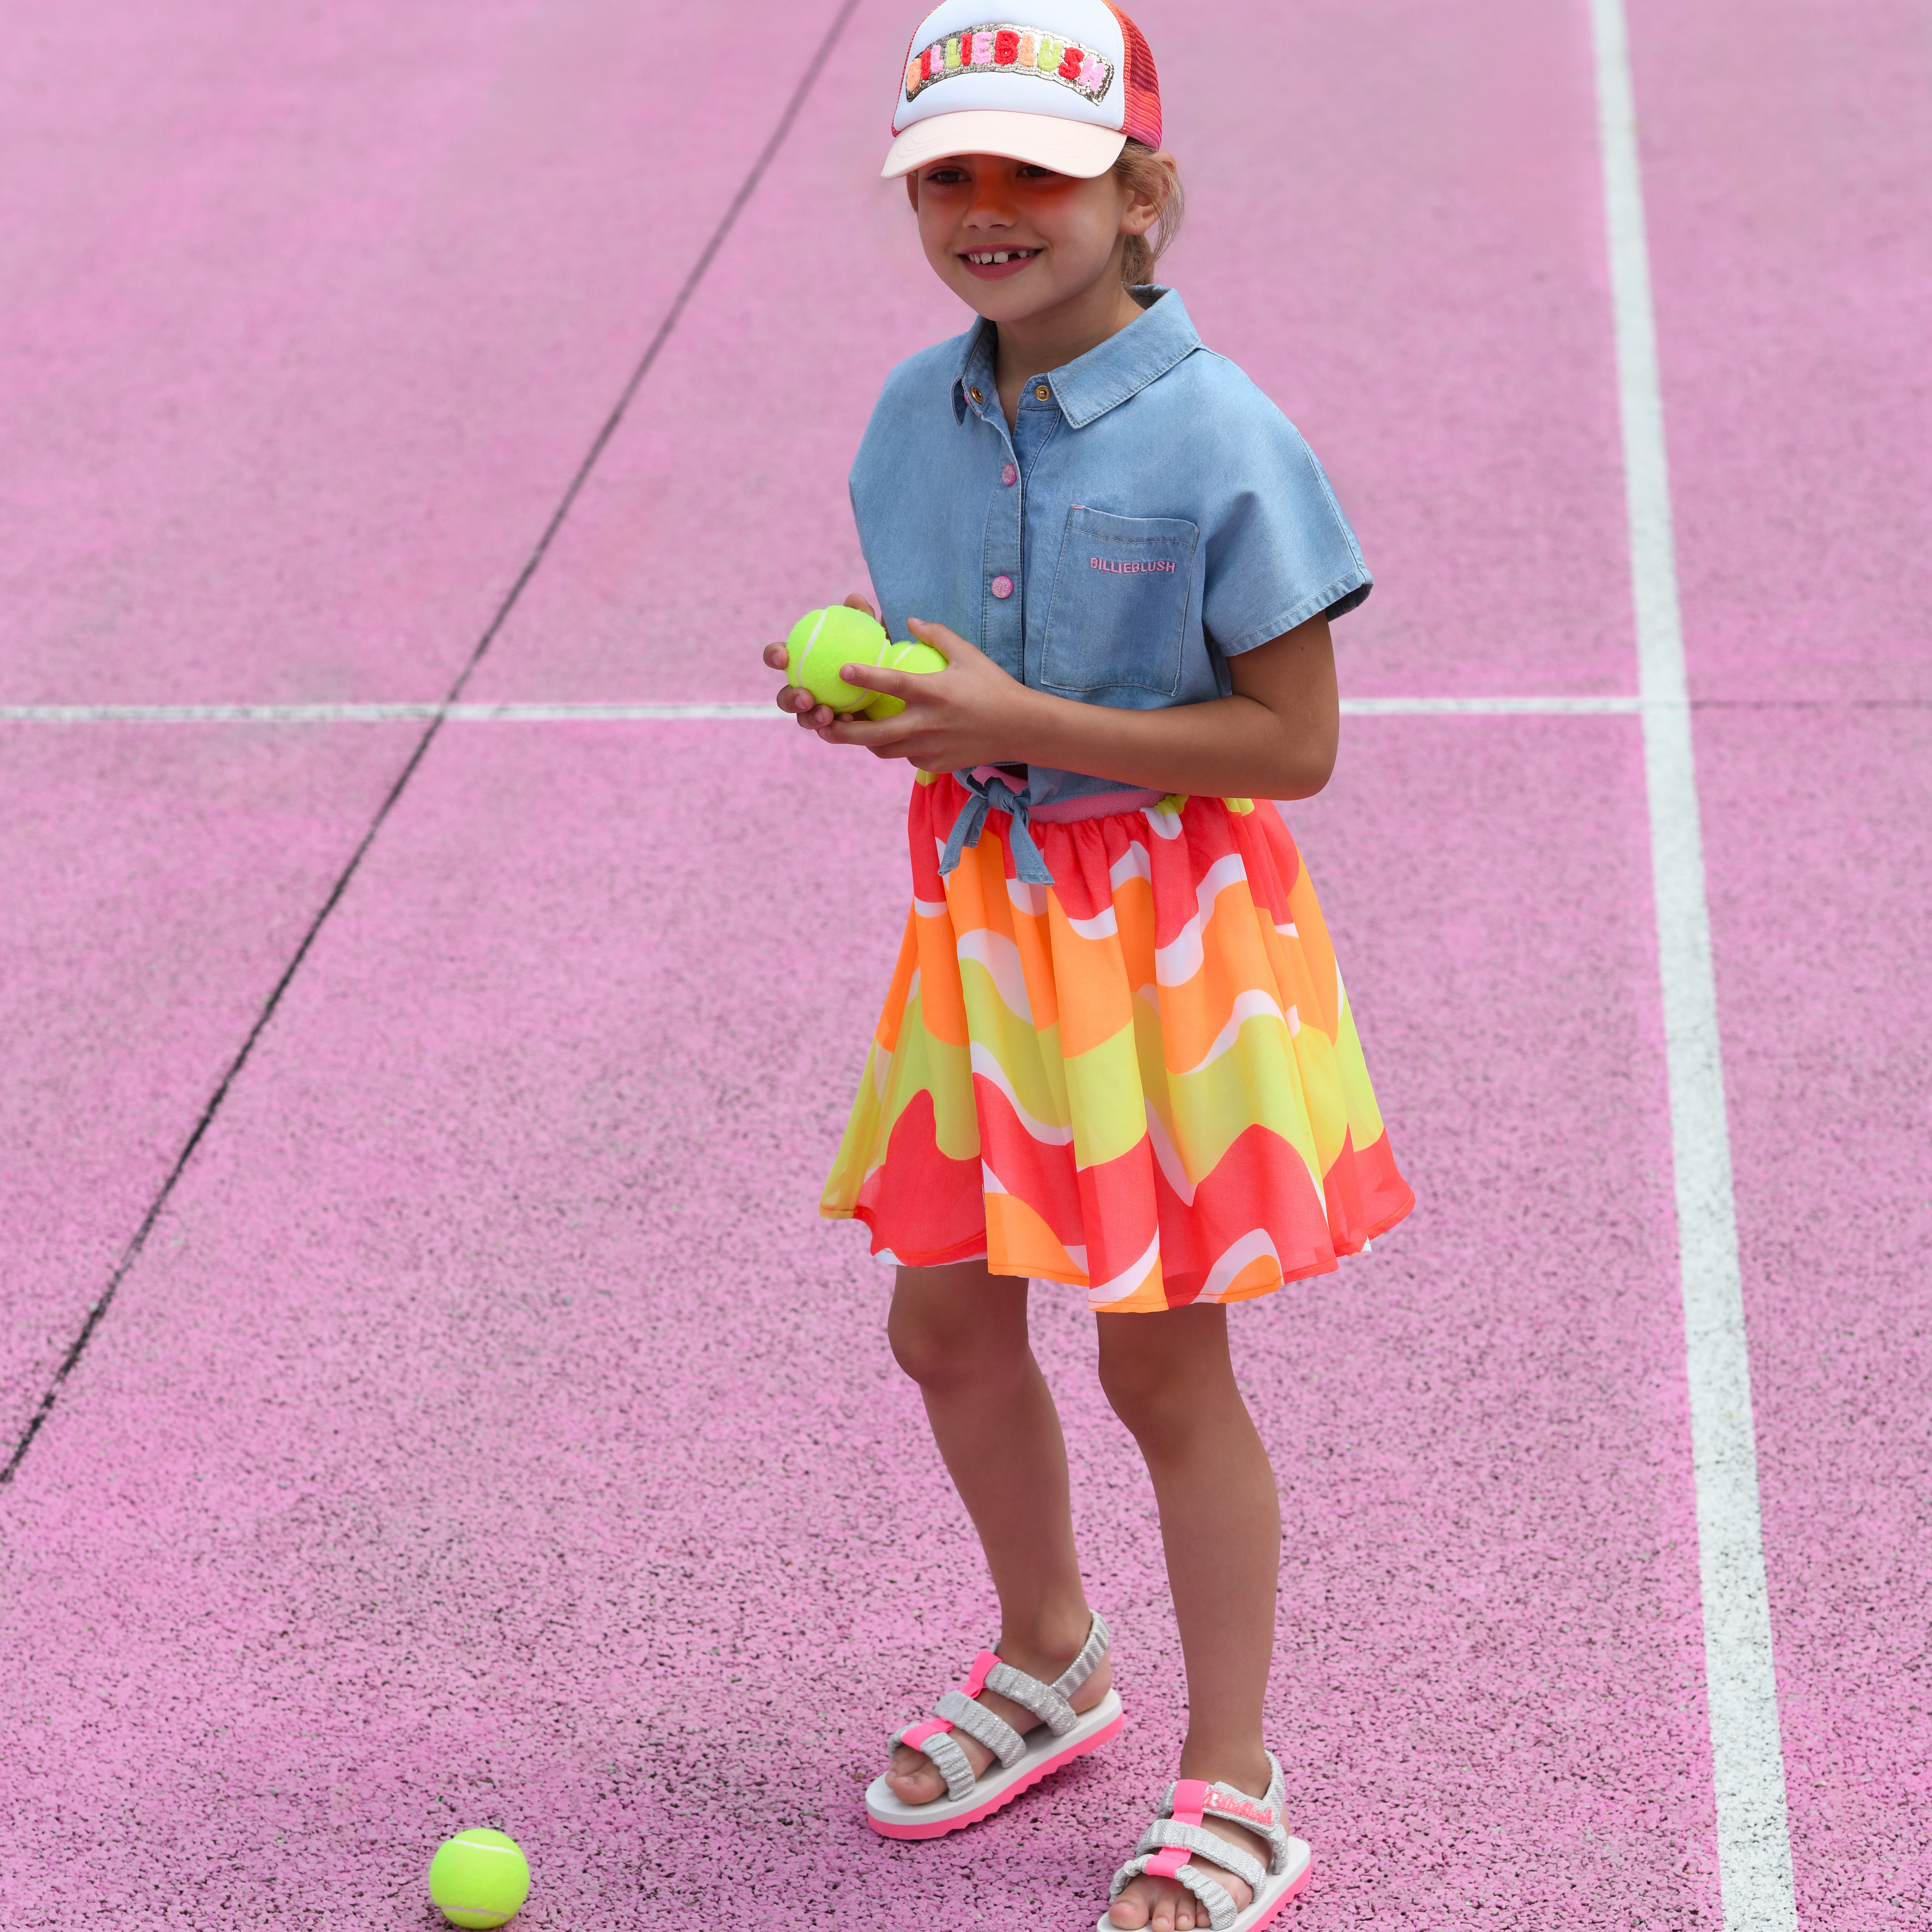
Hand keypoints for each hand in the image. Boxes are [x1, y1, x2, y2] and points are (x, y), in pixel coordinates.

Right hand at [762, 592, 877, 729]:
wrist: (897, 684)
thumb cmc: (878, 653)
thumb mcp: (874, 634)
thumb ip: (862, 619)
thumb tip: (854, 600)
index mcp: (803, 662)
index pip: (780, 657)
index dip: (774, 656)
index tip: (783, 656)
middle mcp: (805, 688)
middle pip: (785, 696)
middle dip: (790, 698)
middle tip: (807, 697)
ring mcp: (817, 711)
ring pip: (803, 719)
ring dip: (810, 718)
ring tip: (827, 714)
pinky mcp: (833, 729)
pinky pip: (829, 732)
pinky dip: (835, 727)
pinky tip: (848, 721)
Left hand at [807, 619, 1038, 771]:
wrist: (1020, 729)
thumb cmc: (993, 686)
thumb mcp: (968, 655)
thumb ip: (937, 635)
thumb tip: (908, 621)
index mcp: (934, 693)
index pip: (893, 684)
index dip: (865, 677)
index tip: (841, 670)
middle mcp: (928, 724)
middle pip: (875, 735)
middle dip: (844, 732)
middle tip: (822, 723)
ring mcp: (931, 748)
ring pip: (884, 750)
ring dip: (865, 741)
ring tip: (849, 730)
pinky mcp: (936, 763)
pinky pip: (905, 756)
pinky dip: (895, 746)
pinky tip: (893, 736)